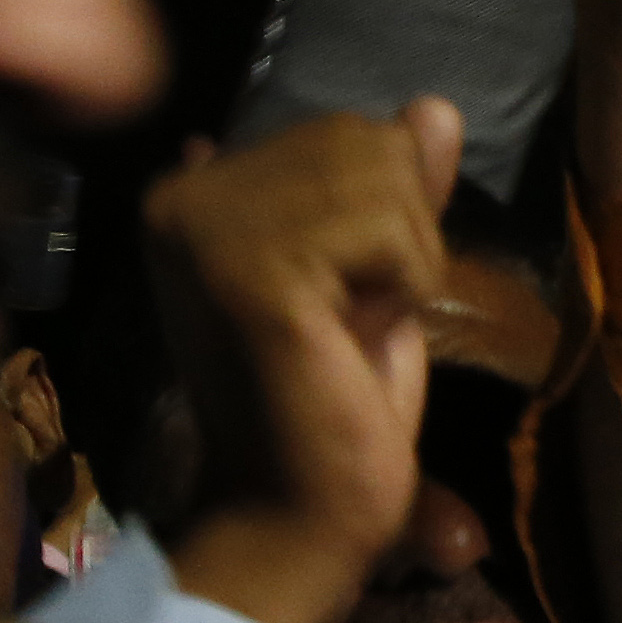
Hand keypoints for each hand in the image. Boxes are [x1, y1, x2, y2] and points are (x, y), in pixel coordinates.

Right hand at [148, 102, 465, 622]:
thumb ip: (400, 190)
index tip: (337, 300)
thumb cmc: (335, 406)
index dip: (385, 219)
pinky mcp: (252, 272)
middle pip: (367, 141)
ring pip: (385, 176)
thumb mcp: (380, 276)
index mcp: (197, 190)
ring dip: (404, 264)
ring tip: (346, 329)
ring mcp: (208, 229)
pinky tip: (351, 338)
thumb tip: (435, 107)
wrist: (298, 515)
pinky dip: (406, 287)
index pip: (347, 133)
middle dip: (400, 234)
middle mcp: (185, 194)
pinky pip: (391, 229)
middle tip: (348, 319)